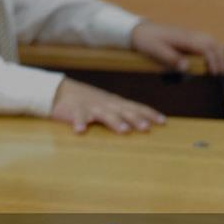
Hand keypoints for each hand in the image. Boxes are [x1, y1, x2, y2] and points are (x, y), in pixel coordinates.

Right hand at [50, 78, 164, 133]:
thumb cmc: (87, 101)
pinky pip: (77, 117)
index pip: (136, 107)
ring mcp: (91, 107)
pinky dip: (79, 123)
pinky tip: (80, 131)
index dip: (149, 114)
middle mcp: (106, 104)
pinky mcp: (75, 111)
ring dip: (114, 122)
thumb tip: (145, 121)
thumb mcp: (107, 103)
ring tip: (123, 131)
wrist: (60, 91)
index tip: (163, 122)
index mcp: (115, 103)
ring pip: (105, 114)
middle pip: (124, 111)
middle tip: (146, 128)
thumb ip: (123, 111)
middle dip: (136, 119)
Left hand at [131, 21, 223, 75]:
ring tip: (220, 66)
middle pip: (212, 42)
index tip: (215, 73)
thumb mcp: (155, 51)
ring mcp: (187, 34)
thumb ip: (171, 59)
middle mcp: (188, 35)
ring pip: (210, 40)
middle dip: (221, 56)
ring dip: (218, 52)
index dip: (213, 60)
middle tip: (222, 72)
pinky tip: (209, 58)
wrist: (138, 30)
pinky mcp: (185, 36)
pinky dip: (211, 49)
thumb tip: (186, 67)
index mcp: (183, 38)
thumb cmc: (146, 41)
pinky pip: (203, 40)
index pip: (205, 48)